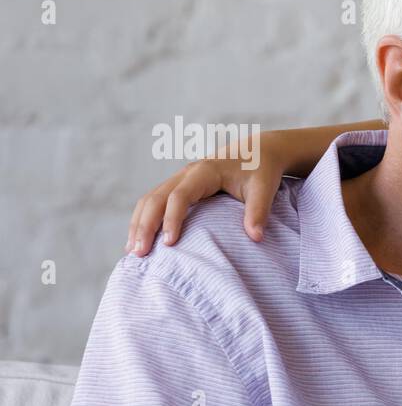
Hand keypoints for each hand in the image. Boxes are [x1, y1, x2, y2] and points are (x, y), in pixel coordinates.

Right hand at [125, 136, 284, 256]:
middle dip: (145, 225)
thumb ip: (259, 211)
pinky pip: (154, 202)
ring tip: (132, 252)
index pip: (181, 196)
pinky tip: (138, 240)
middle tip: (139, 254)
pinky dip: (143, 220)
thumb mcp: (264, 188)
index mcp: (205, 172)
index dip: (172, 219)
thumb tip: (256, 238)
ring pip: (149, 199)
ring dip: (139, 224)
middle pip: (156, 197)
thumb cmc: (262, 170)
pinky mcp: (179, 186)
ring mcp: (180, 179)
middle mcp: (186, 173)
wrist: (259, 151)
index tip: (169, 244)